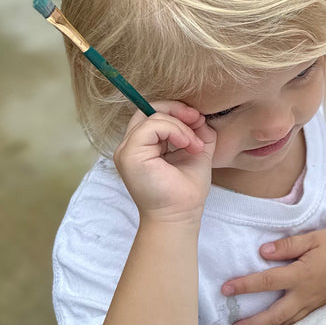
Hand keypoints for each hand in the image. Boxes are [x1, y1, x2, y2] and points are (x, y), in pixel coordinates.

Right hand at [113, 102, 215, 225]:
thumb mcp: (196, 150)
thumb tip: (198, 114)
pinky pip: (151, 126)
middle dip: (176, 109)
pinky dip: (174, 130)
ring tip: (195, 145)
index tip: (198, 119)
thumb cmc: (186, 189)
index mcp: (143, 145)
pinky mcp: (130, 154)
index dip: (176, 110)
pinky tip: (187, 145)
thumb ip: (197, 130)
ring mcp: (127, 150)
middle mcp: (130, 146)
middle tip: (197, 120)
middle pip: (147, 110)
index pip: (152, 114)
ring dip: (181, 126)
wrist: (181, 214)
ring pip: (152, 116)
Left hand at [221, 227, 325, 324]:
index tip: (225, 289)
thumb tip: (262, 252)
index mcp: (302, 274)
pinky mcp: (322, 306)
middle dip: (252, 324)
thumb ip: (288, 246)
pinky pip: (299, 323)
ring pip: (287, 324)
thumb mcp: (315, 238)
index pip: (267, 281)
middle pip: (274, 315)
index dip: (245, 285)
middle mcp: (306, 294)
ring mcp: (315, 303)